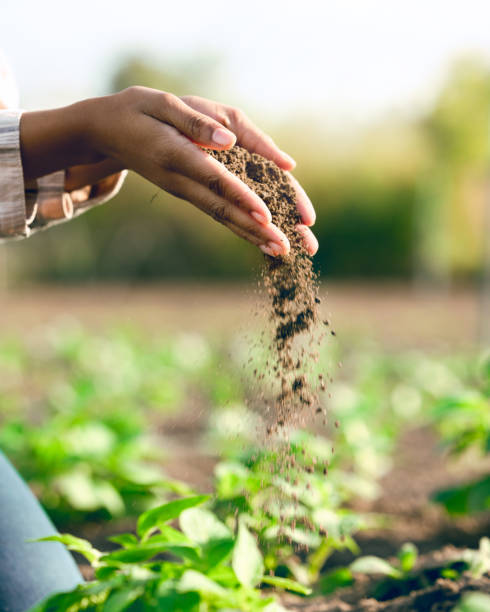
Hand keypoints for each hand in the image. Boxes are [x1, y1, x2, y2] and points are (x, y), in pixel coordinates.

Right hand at [86, 87, 316, 255]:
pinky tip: (261, 238)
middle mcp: (181, 181)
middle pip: (223, 208)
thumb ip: (196, 123)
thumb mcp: (163, 104)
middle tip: (284, 247)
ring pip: (221, 216)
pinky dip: (240, 226)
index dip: (241, 197)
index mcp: (176, 155)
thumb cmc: (137, 110)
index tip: (266, 216)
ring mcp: (184, 190)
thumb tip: (228, 142)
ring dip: (252, 235)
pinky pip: (217, 212)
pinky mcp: (188, 193)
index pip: (214, 179)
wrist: (106, 133)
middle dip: (255, 229)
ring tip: (281, 251)